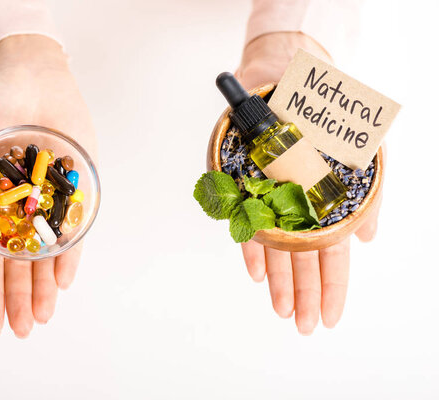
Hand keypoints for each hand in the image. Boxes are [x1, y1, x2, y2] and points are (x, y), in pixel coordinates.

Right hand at [0, 35, 96, 337]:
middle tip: (22, 331)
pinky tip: (64, 280)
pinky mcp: (75, 189)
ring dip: (44, 287)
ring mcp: (49, 202)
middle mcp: (20, 210)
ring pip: (46, 254)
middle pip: (18, 266)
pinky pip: (74, 228)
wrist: (29, 77)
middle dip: (19, 299)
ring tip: (43, 316)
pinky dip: (69, 253)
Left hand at [236, 33, 381, 333]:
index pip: (331, 254)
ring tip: (283, 311)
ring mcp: (273, 198)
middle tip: (305, 326)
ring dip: (279, 281)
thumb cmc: (325, 118)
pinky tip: (254, 272)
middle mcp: (299, 205)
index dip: (332, 287)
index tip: (330, 316)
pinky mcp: (246, 187)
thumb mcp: (361, 154)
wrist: (289, 82)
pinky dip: (251, 245)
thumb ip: (366, 198)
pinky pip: (247, 222)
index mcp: (327, 203)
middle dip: (305, 294)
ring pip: (278, 248)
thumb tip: (366, 240)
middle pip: (304, 259)